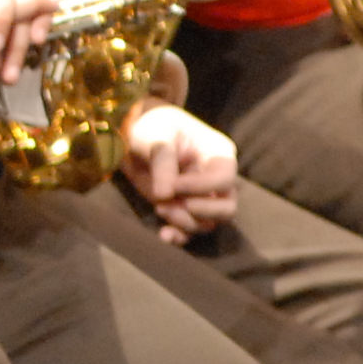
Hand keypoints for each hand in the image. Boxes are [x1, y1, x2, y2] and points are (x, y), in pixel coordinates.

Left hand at [119, 102, 238, 243]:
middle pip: (228, 208)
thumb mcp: (155, 134)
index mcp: (218, 153)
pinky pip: (190, 231)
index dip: (202, 187)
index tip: (175, 185)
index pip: (225, 179)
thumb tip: (166, 194)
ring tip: (159, 208)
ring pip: (209, 223)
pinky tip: (164, 235)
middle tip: (171, 202)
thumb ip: (163, 159)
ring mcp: (201, 197)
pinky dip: (179, 236)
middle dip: (201, 212)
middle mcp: (216, 179)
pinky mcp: (184, 209)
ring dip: (184, 222)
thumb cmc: (152, 127)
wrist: (134, 138)